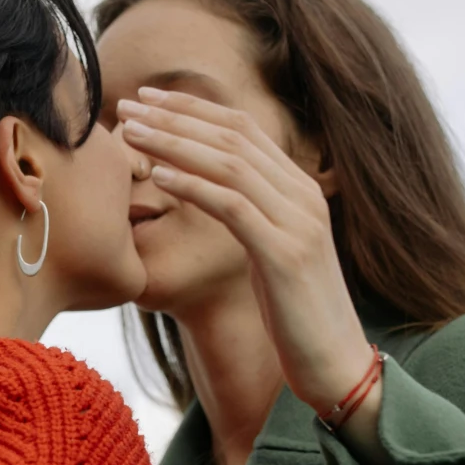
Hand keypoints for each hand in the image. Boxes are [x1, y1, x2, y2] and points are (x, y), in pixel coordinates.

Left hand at [118, 88, 380, 445]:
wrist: (337, 364)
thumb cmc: (297, 317)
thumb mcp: (272, 254)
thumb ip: (251, 218)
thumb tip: (207, 196)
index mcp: (299, 190)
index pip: (243, 128)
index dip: (192, 108)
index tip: (147, 99)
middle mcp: (303, 196)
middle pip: (232, 136)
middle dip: (175, 116)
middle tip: (127, 104)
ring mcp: (298, 222)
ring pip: (229, 163)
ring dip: (174, 142)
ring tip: (131, 133)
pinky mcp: (285, 254)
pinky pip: (232, 206)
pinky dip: (192, 186)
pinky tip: (158, 176)